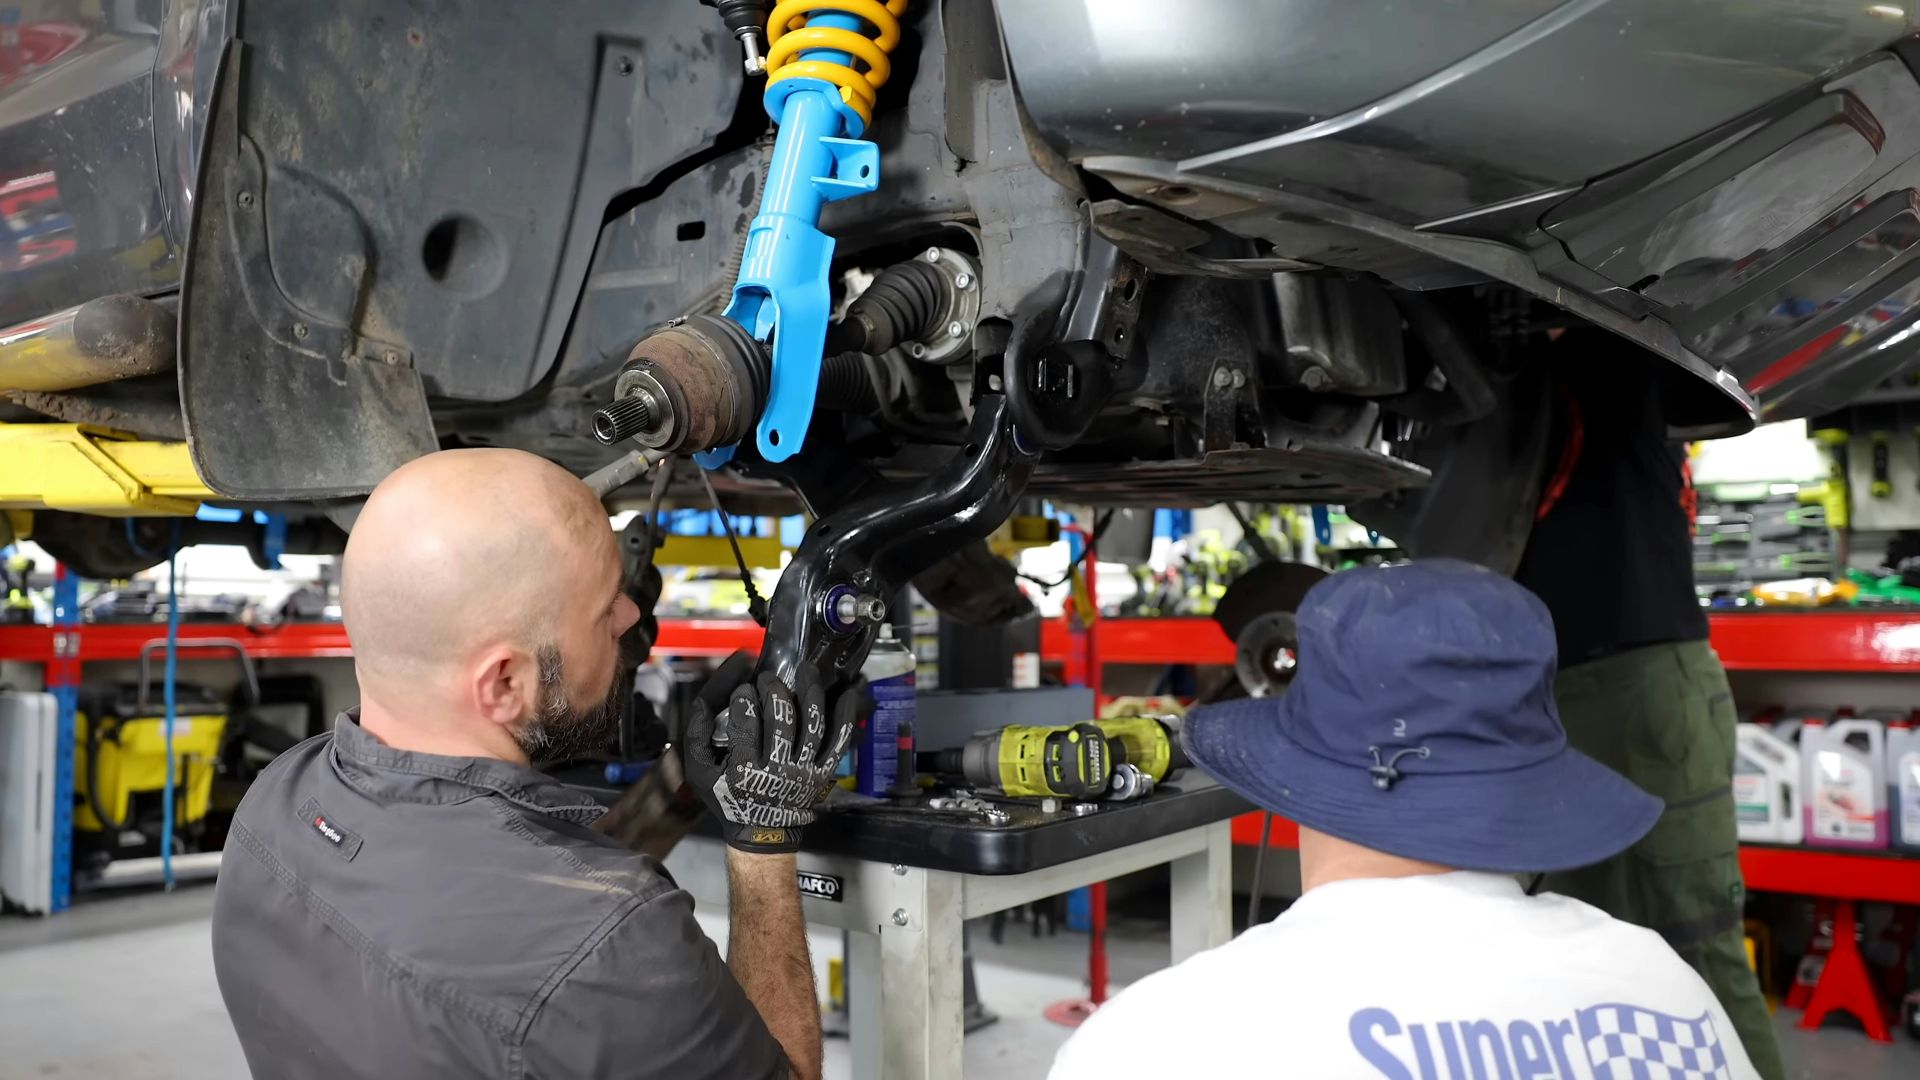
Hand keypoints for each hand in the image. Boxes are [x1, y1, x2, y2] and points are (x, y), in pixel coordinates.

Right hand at [683, 653, 856, 853]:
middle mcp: (777, 771)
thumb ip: (696, 735)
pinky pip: (839, 741)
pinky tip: (848, 693)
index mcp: (743, 772)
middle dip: (774, 689)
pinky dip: (845, 716)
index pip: (745, 723)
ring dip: (810, 692)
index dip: (744, 698)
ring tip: (805, 670)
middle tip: (768, 678)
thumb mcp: (700, 772)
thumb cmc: (728, 797)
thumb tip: (704, 701)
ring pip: (812, 724)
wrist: (761, 829)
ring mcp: (804, 771)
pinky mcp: (822, 772)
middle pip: (781, 719)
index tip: (743, 689)